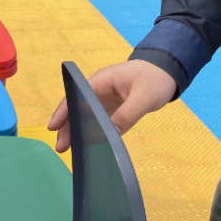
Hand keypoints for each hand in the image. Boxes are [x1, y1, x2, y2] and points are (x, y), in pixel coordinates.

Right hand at [47, 59, 176, 152]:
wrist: (167, 71)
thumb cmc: (154, 80)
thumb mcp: (143, 98)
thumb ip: (126, 115)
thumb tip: (109, 135)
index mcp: (102, 81)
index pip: (77, 96)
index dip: (64, 111)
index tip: (53, 128)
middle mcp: (98, 89)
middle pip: (76, 107)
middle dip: (67, 126)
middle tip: (61, 148)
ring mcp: (104, 97)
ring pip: (85, 115)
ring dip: (76, 130)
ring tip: (68, 149)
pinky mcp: (111, 106)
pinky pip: (96, 119)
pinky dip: (89, 130)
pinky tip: (86, 144)